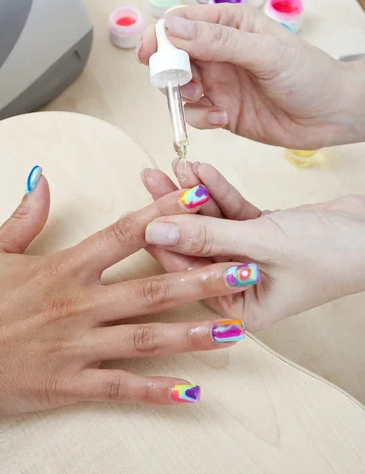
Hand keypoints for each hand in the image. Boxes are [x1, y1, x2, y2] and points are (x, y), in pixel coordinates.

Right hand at [0, 167, 247, 419]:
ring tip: (234, 329)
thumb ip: (26, 216)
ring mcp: (77, 346)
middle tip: (243, 268)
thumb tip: (43, 179)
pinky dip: (157, 390)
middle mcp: (77, 304)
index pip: (123, 234)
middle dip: (201, 277)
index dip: (164, 214)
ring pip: (146, 337)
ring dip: (193, 333)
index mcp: (62, 268)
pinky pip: (121, 387)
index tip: (198, 199)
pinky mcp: (69, 383)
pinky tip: (192, 392)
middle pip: (151, 287)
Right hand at [137, 5, 364, 148]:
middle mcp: (219, 53)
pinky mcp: (222, 110)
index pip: (182, 23)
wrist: (331, 115)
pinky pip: (195, 114)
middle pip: (174, 57)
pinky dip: (201, 118)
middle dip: (171, 72)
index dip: (161, 37)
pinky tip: (222, 118)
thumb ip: (218, 42)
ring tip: (208, 100)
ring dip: (185, 97)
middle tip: (185, 85)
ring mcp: (219, 83)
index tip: (149, 55)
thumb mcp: (264, 53)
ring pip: (180, 87)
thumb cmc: (308, 74)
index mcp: (229, 26)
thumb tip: (173, 27)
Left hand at [142, 162, 364, 329]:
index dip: (164, 240)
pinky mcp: (261, 232)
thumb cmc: (331, 254)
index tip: (143, 210)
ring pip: (211, 223)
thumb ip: (206, 236)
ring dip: (194, 194)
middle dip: (173, 210)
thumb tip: (154, 231)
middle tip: (150, 179)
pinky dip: (219, 190)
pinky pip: (232, 211)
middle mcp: (239, 284)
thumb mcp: (262, 245)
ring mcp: (250, 256)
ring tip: (172, 166)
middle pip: (195, 243)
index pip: (186, 273)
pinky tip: (200, 170)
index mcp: (238, 306)